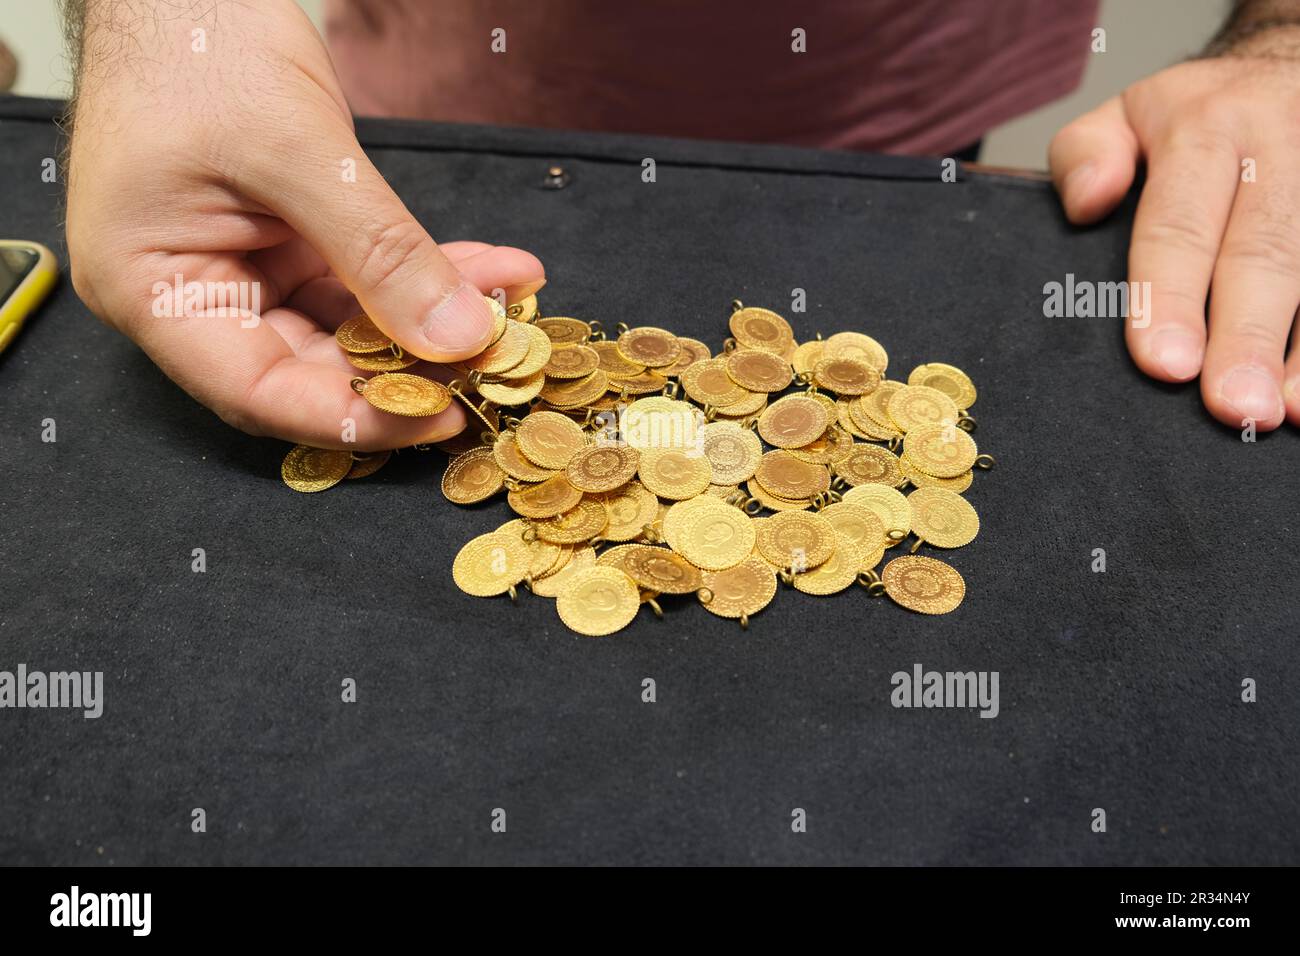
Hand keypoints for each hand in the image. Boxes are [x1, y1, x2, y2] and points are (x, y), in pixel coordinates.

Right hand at [65, 0, 543, 449]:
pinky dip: (423, 275)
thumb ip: (379, 253)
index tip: (439, 416)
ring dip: (430, 320)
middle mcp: (195, 294)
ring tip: (507, 311)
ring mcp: (244, 268)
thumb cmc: (199, 47)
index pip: (257, 391)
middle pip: (309, 368)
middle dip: (408, 366)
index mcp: (153, 291)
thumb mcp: (296, 151)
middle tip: (491, 365)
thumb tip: (458, 337)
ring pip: (349, 326)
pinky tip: (490, 273)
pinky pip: (363, 279)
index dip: (351, 417)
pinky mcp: (287, 241)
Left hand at [1051, 51, 1299, 430]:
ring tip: (1286, 410)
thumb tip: (1087, 202)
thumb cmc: (1195, 116)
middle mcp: (1279, 145)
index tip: (1164, 364)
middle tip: (1233, 406)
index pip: (1179, 223)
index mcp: (1204, 128)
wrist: (1288, 67)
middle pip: (1263, 252)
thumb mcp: (1126, 113)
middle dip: (1247, 336)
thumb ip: (1085, 153)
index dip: (1169, 297)